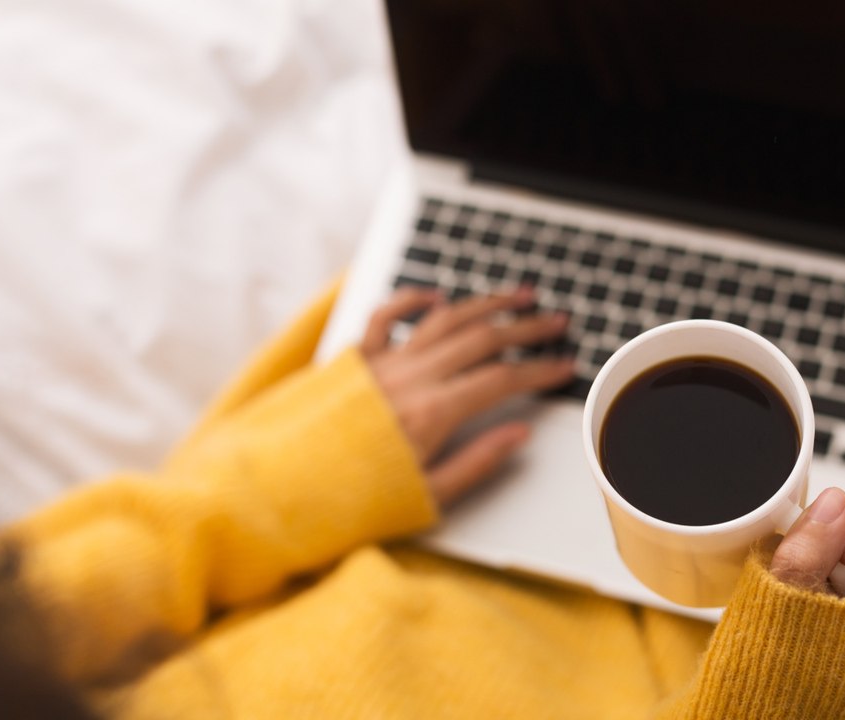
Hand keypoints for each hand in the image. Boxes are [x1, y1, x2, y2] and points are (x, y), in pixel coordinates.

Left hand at [359, 286, 575, 506]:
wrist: (279, 493)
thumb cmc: (351, 503)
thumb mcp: (427, 498)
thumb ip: (477, 462)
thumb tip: (519, 434)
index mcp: (433, 413)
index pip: (503, 380)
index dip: (541, 370)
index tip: (565, 365)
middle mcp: (409, 379)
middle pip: (481, 340)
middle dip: (526, 328)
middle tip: (556, 320)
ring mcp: (380, 365)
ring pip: (443, 320)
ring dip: (484, 304)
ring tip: (516, 296)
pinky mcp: (353, 363)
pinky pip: (384, 318)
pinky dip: (411, 300)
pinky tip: (435, 296)